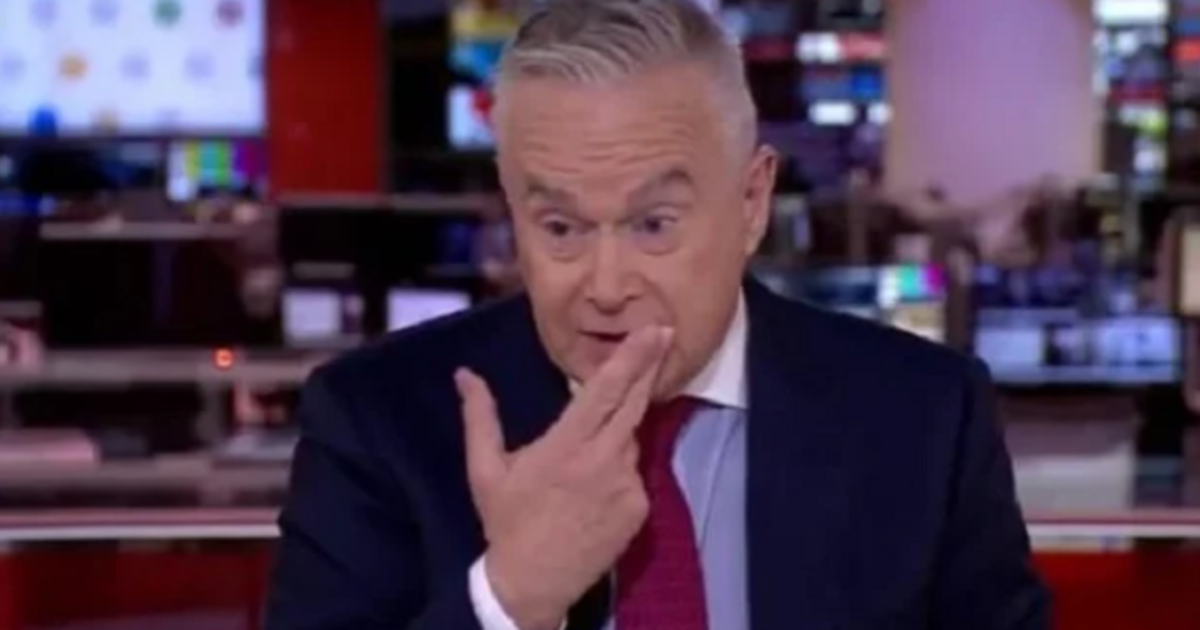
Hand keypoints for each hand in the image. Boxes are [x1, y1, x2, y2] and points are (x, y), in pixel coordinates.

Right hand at [455, 326, 671, 629]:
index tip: (655, 330)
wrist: (533, 584)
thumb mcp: (485, 470)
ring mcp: (626, 484)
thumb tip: (465, 374)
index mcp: (565, 445)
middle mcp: (602, 459)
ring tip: (588, 453)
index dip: (632, 357)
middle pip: (634, 402)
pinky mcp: (638, 507)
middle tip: (665, 334)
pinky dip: (619, 467)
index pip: (605, 390)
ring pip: (630, 439)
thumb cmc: (507, 522)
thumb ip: (480, 417)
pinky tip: (594, 489)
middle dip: (650, 366)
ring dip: (619, 430)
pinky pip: (633, 473)